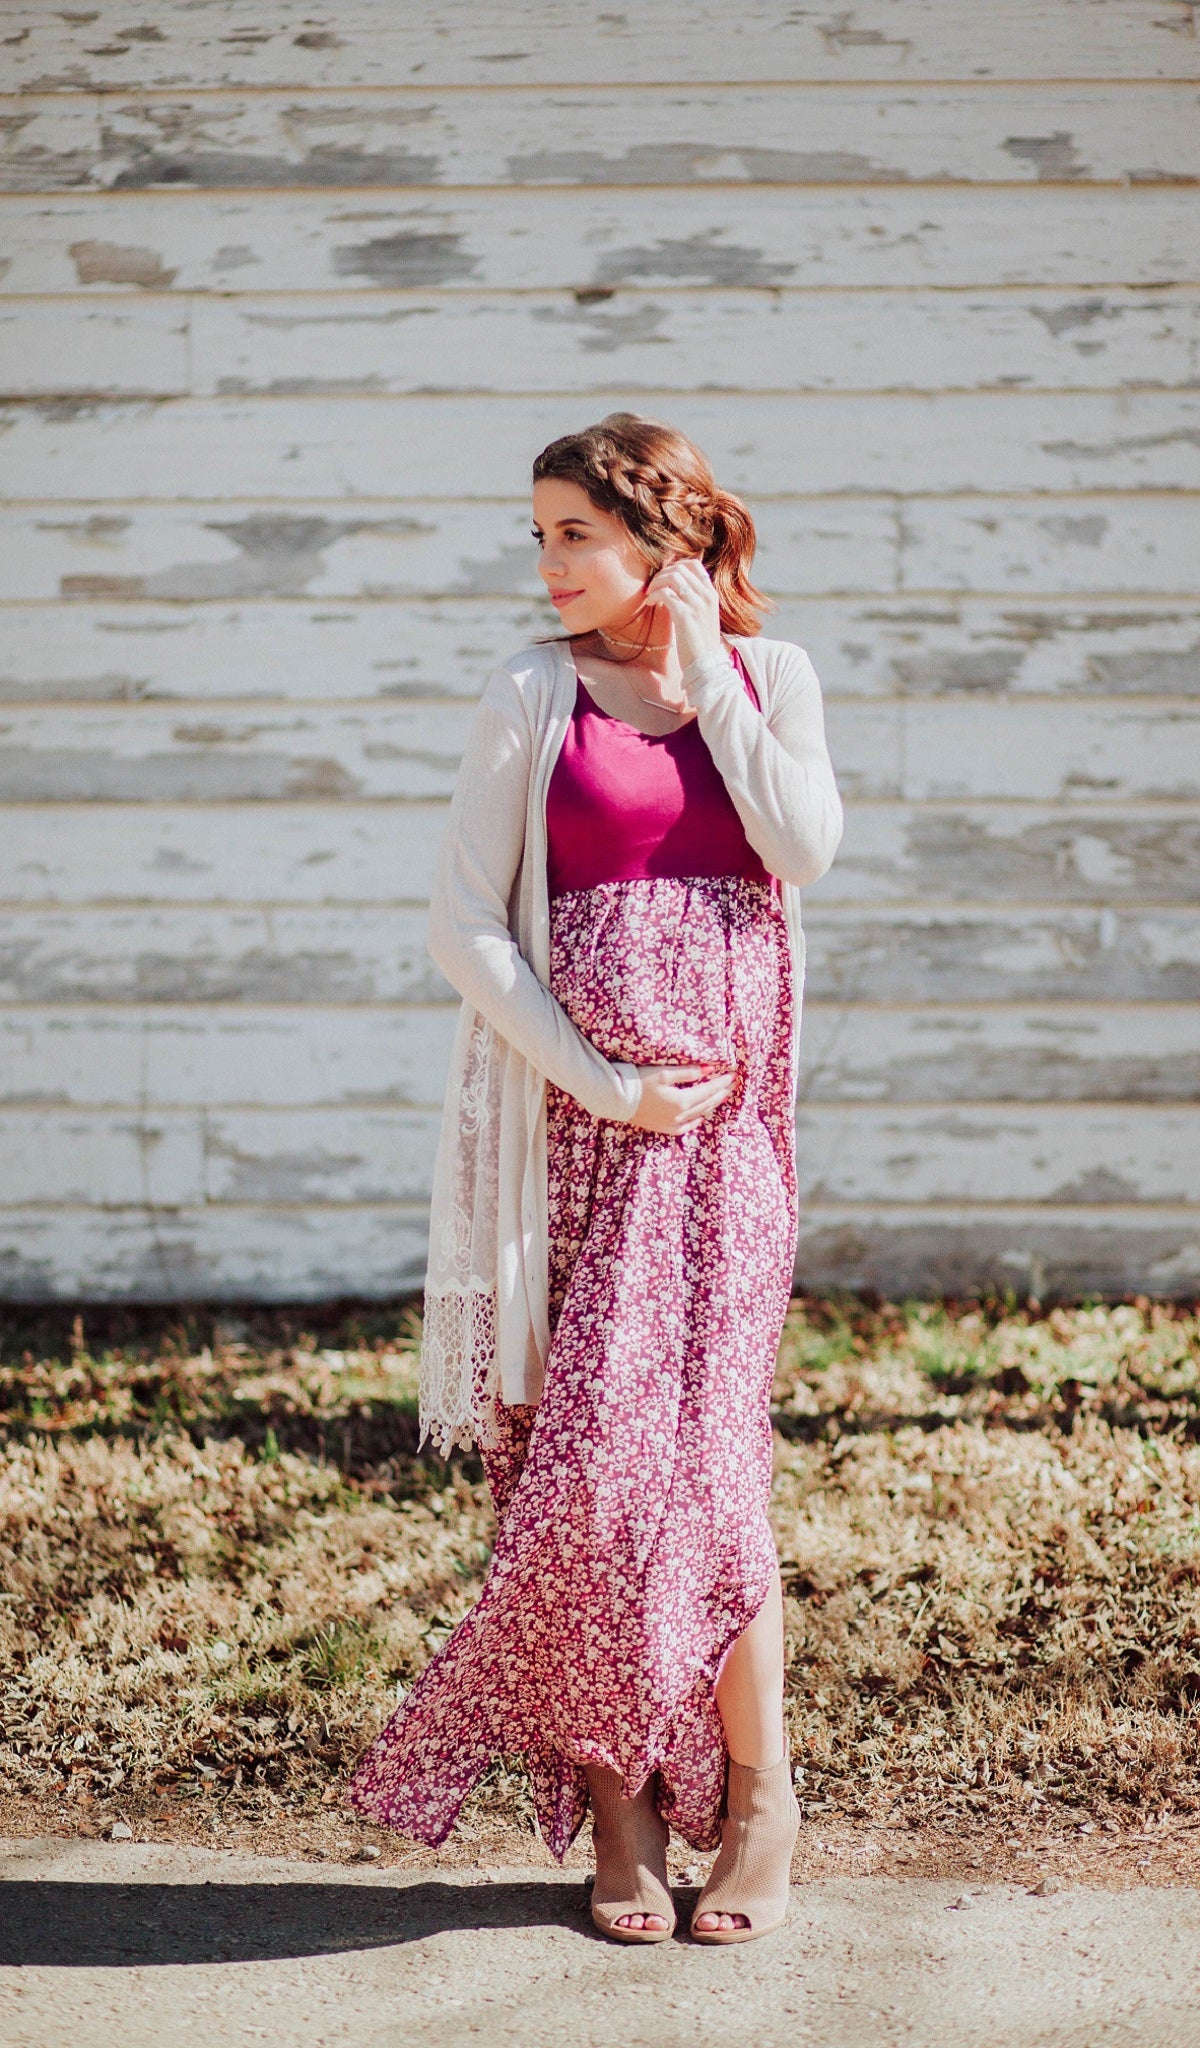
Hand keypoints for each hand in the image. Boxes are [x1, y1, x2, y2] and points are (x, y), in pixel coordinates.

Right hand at [628, 1061, 735, 1133]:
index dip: (721, 1082)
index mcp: (682, 1101)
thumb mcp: (664, 1073)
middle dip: (721, 1092)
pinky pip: (685, 1128)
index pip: (709, 1090)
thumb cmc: (639, 1081)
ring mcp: (672, 1124)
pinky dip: (695, 1121)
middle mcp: (680, 1116)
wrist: (616, 1099)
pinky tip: (700, 1117)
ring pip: (698, 1115)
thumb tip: (709, 1069)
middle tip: (733, 1084)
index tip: (733, 1075)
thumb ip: (688, 1072)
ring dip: (711, 1105)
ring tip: (721, 1096)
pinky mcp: (663, 1128)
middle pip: (707, 1103)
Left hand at [642, 556, 724, 672]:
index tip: (663, 577)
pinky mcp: (685, 615)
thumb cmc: (700, 643)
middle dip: (662, 574)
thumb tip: (675, 587)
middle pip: (680, 568)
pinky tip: (650, 603)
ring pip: (672, 577)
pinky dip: (654, 595)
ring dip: (657, 583)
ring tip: (650, 594)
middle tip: (653, 587)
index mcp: (711, 594)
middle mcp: (706, 595)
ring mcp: (697, 604)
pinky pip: (665, 593)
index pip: (694, 564)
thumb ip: (694, 599)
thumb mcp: (703, 615)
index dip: (675, 565)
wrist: (706, 665)